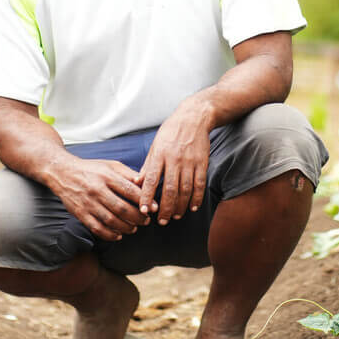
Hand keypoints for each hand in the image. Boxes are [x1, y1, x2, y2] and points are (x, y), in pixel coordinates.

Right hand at [51, 155, 148, 240]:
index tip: (154, 208)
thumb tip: (146, 183)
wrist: (63, 173)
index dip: (144, 201)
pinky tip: (118, 235)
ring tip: (134, 228)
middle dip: (137, 217)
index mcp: (107, 176)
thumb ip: (129, 174)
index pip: (130, 190)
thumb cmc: (92, 169)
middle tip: (146, 221)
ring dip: (125, 227)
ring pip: (110, 220)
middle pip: (121, 208)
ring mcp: (87, 203)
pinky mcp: (80, 213)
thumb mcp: (111, 165)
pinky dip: (109, 235)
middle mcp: (97, 190)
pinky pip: (96, 228)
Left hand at [137, 104, 210, 225]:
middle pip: (170, 189)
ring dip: (180, 206)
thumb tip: (136, 182)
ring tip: (175, 216)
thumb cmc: (170, 132)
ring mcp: (189, 162)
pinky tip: (192, 207)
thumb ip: (148, 165)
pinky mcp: (202, 163)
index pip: (151, 179)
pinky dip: (196, 198)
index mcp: (159, 155)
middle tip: (161, 221)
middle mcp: (174, 159)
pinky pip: (199, 184)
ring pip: (185, 190)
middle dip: (165, 208)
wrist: (193, 118)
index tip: (143, 211)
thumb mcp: (155, 145)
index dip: (146, 196)